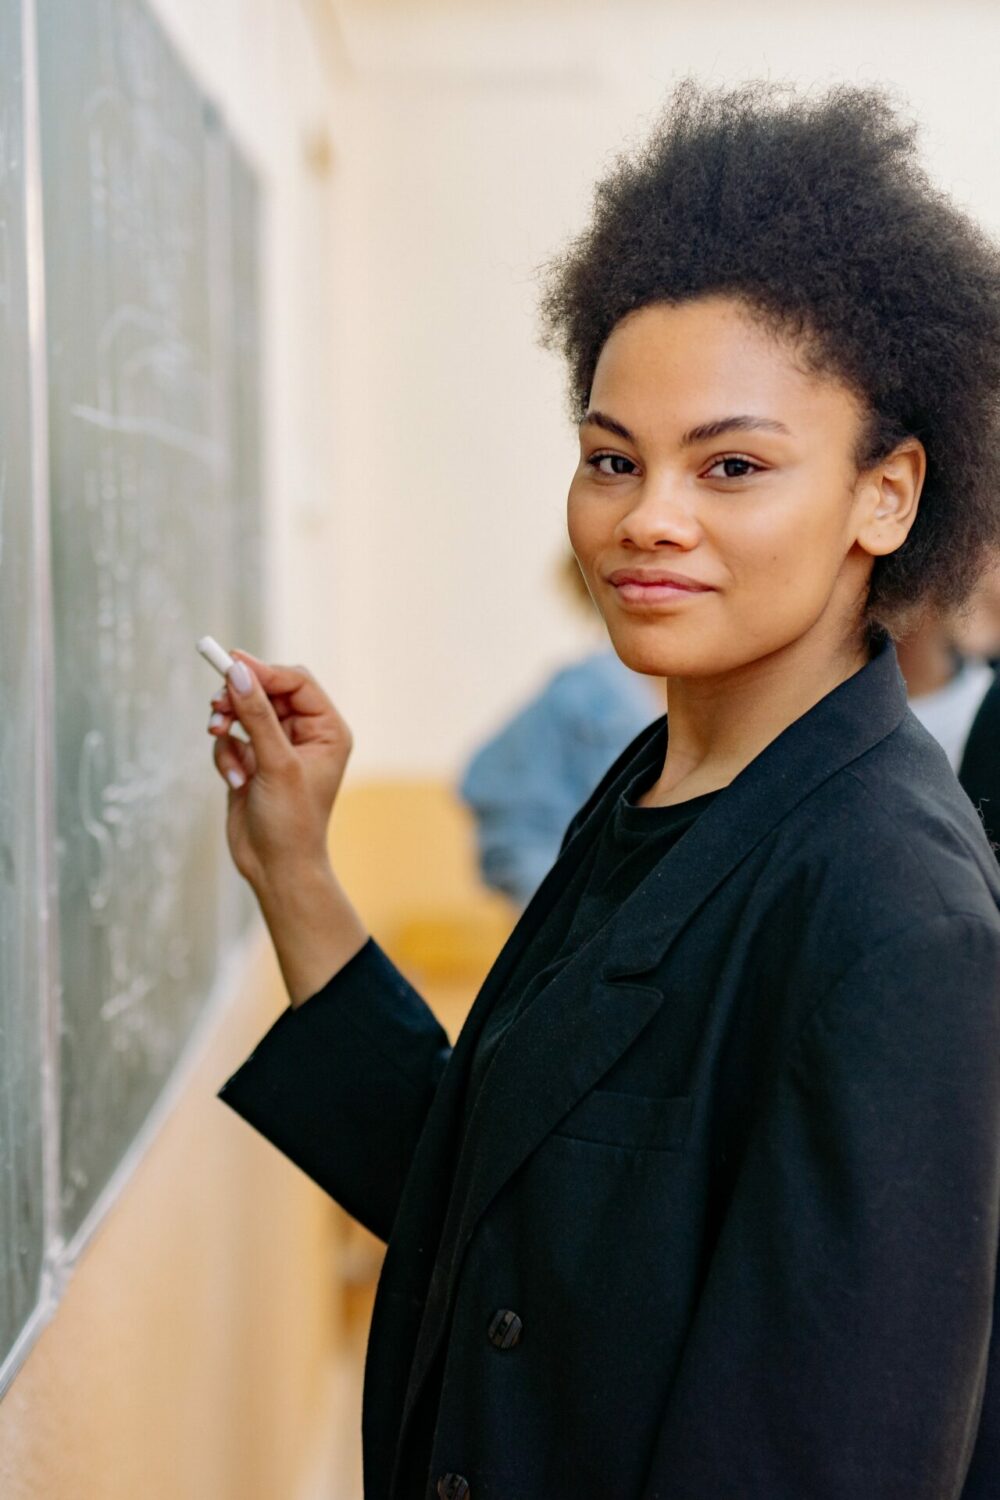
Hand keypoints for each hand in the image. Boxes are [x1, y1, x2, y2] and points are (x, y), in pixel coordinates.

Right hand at [206, 650, 352, 892]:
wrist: (275, 869)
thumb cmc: (291, 821)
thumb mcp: (277, 764)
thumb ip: (258, 716)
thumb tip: (238, 673)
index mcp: (327, 730)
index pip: (296, 681)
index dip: (264, 670)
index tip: (230, 663)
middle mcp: (305, 734)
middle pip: (267, 691)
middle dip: (240, 697)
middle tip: (216, 704)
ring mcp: (277, 747)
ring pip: (244, 712)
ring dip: (228, 723)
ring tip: (218, 736)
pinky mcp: (252, 762)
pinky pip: (231, 738)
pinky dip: (226, 754)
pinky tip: (234, 780)